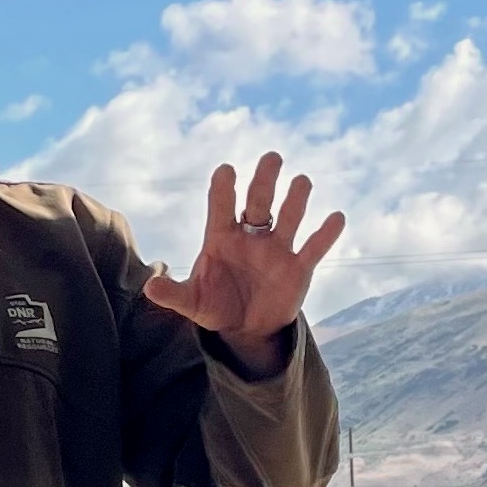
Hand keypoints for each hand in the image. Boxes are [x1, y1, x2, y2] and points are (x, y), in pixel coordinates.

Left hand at [144, 153, 344, 369]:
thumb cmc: (215, 305)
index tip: (226, 170)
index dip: (223, 188)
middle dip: (264, 180)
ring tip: (302, 181)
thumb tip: (150, 288)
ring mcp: (276, 249)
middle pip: (258, 202)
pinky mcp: (298, 267)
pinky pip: (313, 247)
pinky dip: (325, 234)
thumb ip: (174, 294)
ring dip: (295, 199)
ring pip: (288, 217)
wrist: (246, 328)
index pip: (221, 206)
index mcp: (221, 237)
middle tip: (272, 158)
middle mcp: (250, 236)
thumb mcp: (192, 302)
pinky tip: (336, 217)